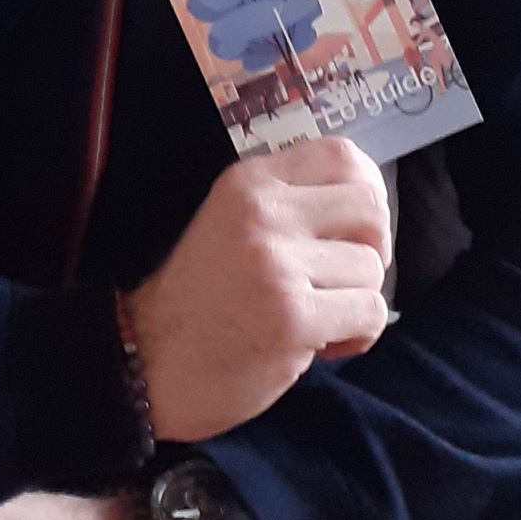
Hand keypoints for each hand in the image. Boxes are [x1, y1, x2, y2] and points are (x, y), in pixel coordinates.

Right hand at [126, 135, 391, 439]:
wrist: (148, 364)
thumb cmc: (199, 301)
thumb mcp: (230, 225)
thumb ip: (285, 206)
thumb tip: (365, 206)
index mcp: (248, 183)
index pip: (340, 155)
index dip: (368, 189)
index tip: (358, 229)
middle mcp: (263, 212)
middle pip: (370, 208)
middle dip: (372, 250)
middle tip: (345, 280)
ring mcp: (276, 263)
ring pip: (372, 268)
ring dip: (357, 302)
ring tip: (319, 319)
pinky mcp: (291, 317)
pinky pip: (370, 313)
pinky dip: (358, 336)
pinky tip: (322, 346)